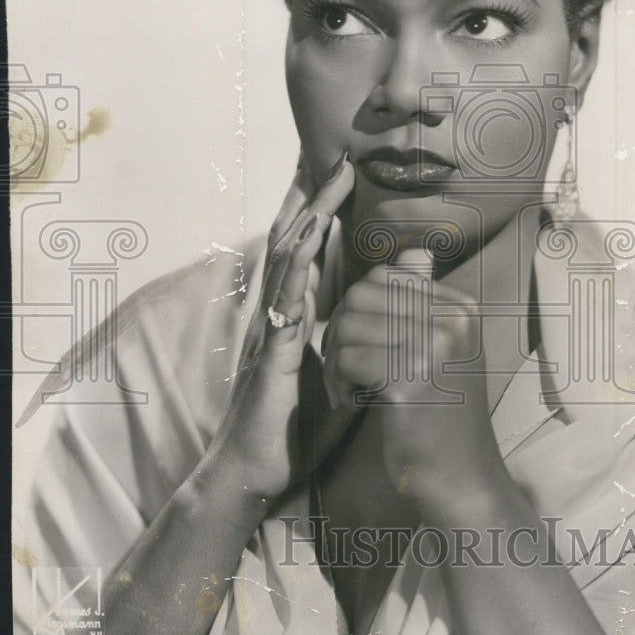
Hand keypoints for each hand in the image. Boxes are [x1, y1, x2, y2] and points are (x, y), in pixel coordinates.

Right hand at [205, 151, 354, 500]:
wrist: (253, 476)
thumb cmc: (287, 433)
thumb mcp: (332, 385)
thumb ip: (350, 356)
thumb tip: (382, 340)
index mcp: (292, 320)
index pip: (308, 256)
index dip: (324, 218)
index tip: (346, 181)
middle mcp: (277, 315)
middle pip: (294, 244)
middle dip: (316, 200)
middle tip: (340, 158)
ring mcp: (271, 331)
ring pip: (287, 260)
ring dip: (309, 216)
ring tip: (329, 178)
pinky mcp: (271, 353)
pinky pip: (284, 302)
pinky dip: (298, 265)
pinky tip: (312, 237)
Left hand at [322, 249, 508, 515]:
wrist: (461, 479)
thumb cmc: (443, 416)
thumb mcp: (445, 348)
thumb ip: (426, 300)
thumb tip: (416, 250)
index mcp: (460, 308)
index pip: (384, 276)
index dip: (357, 308)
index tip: (364, 346)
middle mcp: (451, 320)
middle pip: (360, 295)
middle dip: (339, 329)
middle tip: (346, 369)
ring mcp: (432, 348)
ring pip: (347, 325)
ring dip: (335, 359)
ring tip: (349, 388)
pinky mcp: (408, 380)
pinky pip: (346, 359)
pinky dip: (339, 383)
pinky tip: (355, 404)